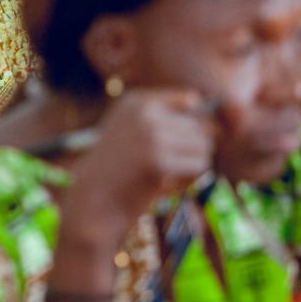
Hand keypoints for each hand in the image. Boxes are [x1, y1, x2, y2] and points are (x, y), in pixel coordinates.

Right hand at [57, 89, 216, 245]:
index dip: (193, 127)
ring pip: (204, 146)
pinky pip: (198, 166)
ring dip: (194, 165)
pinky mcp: (158, 160)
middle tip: (174, 167)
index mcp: (136, 100)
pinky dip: (190, 180)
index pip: (191, 101)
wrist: (93, 200)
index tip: (178, 145)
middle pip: (201, 126)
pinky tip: (168, 186)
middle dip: (195, 149)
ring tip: (171, 176)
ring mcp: (150, 134)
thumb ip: (164, 116)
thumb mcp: (132, 130)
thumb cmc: (117, 168)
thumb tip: (207, 111)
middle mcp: (143, 112)